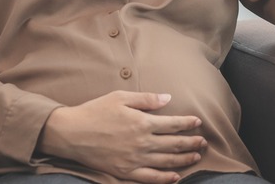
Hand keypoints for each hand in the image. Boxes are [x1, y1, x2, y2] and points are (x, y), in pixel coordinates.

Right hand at [37, 91, 205, 183]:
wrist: (71, 133)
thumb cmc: (95, 111)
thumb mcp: (121, 97)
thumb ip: (146, 99)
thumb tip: (168, 98)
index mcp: (142, 122)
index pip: (173, 124)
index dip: (188, 124)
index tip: (198, 123)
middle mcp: (142, 143)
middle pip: (174, 145)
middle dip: (192, 143)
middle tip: (203, 142)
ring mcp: (135, 159)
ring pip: (167, 162)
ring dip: (184, 160)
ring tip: (196, 157)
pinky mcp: (125, 172)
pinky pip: (150, 179)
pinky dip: (165, 179)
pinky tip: (175, 177)